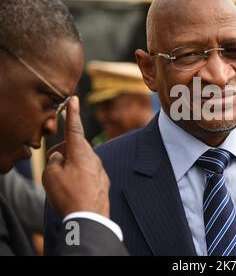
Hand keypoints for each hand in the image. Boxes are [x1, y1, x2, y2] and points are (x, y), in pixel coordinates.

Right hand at [42, 96, 109, 217]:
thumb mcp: (51, 176)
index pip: (75, 128)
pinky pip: (88, 174)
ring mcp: (100, 170)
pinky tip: (74, 190)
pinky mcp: (103, 181)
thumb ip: (54, 161)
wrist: (90, 218)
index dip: (72, 113)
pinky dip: (79, 177)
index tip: (74, 98)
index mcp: (81, 152)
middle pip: (76, 147)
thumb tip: (60, 157)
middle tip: (52, 164)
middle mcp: (94, 158)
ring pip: (82, 161)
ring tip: (62, 183)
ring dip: (71, 166)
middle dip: (63, 151)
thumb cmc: (68, 195)